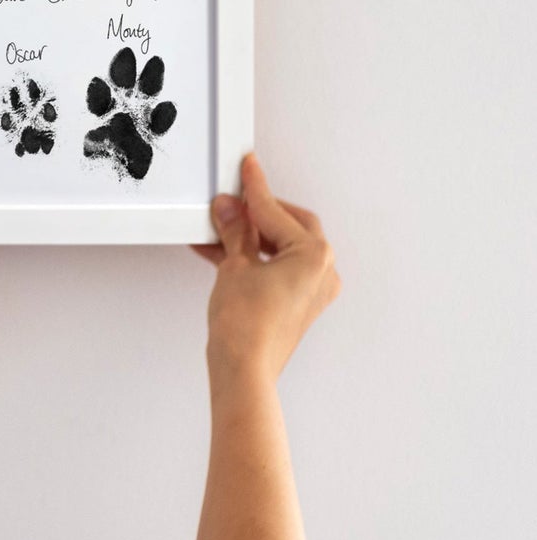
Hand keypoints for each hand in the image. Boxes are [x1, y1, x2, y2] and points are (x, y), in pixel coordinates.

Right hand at [190, 152, 340, 381]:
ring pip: (280, 248)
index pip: (277, 211)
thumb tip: (230, 209)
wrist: (243, 370)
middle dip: (255, 213)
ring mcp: (311, 290)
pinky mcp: (296, 305)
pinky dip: (253, 259)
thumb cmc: (247, 328)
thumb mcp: (235, 266)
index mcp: (315, 255)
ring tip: (218, 229)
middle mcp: (321, 272)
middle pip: (287, 226)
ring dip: (250, 237)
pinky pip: (276, 269)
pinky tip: (222, 253)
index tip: (246, 169)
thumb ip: (235, 232)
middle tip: (229, 203)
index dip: (254, 189)